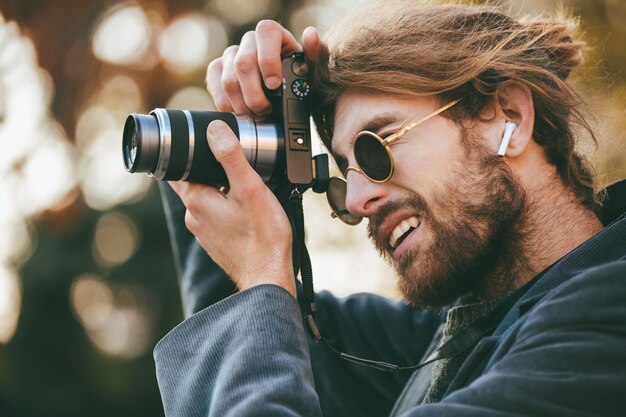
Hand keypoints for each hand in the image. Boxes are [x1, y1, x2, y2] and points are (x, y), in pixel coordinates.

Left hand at [169, 121, 295, 297]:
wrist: (268, 277)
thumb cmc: (263, 237)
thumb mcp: (250, 188)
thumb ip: (231, 156)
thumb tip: (214, 129)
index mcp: (196, 199)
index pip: (180, 167)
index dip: (192, 152)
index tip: (209, 144)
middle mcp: (194, 217)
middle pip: (195, 182)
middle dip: (211, 170)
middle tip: (237, 164)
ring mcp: (203, 232)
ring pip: (207, 200)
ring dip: (221, 190)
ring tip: (246, 189)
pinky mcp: (215, 243)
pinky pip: (216, 217)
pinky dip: (227, 208)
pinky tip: (247, 211)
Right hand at [206, 20, 322, 115]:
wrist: (283, 98)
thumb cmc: (299, 82)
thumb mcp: (312, 72)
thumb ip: (315, 55)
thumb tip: (310, 35)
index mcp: (273, 35)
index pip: (266, 32)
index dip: (268, 59)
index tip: (274, 85)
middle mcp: (250, 41)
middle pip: (243, 62)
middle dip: (255, 94)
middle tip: (266, 111)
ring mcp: (231, 54)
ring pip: (228, 79)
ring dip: (243, 104)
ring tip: (257, 115)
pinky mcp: (217, 70)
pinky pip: (214, 85)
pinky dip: (227, 105)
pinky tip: (241, 113)